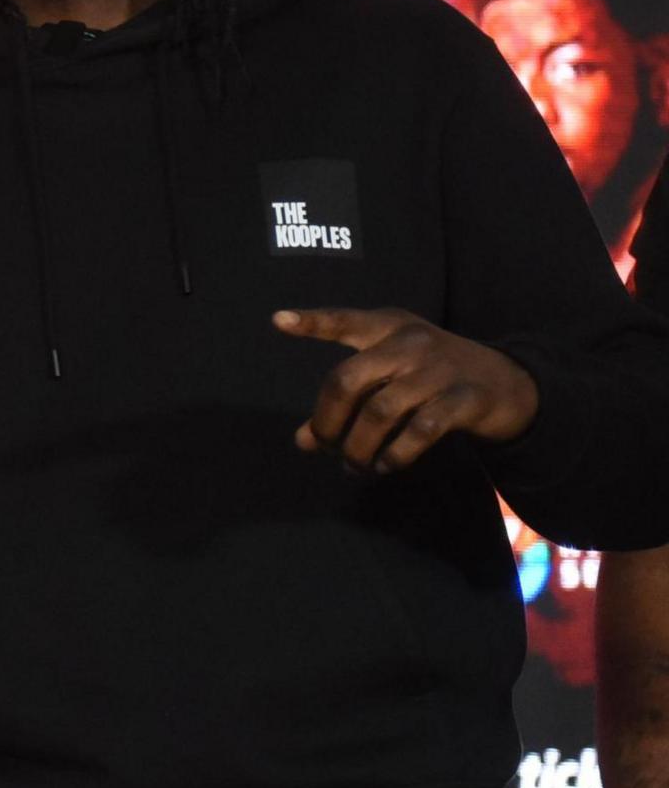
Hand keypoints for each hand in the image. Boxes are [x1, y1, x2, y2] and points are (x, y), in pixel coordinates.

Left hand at [275, 306, 539, 472]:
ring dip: (357, 447)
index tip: (278, 321)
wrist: (509, 383)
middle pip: (347, 381)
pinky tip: (384, 466)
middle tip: (325, 446)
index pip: (345, 322)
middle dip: (327, 421)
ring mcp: (439, 369)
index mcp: (389, 327)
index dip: (313, 323)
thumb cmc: (433, 377)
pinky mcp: (464, 398)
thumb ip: (349, 400)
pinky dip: (394, 455)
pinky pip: (418, 432)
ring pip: (379, 413)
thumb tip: (303, 441)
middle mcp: (411, 342)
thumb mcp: (392, 375)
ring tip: (353, 465)